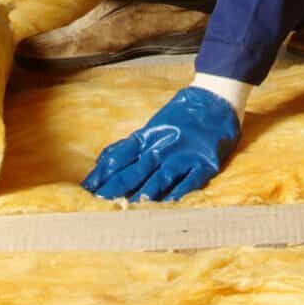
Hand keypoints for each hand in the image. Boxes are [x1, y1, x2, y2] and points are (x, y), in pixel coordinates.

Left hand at [82, 86, 240, 202]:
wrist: (216, 98)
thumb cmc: (181, 114)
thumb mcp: (153, 126)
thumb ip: (131, 145)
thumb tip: (102, 161)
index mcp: (148, 136)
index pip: (120, 156)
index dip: (103, 173)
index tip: (87, 189)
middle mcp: (163, 146)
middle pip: (136, 170)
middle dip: (117, 187)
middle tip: (100, 202)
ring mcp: (184, 155)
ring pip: (161, 177)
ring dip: (145, 193)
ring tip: (129, 207)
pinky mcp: (206, 163)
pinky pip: (191, 182)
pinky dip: (179, 194)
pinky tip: (168, 206)